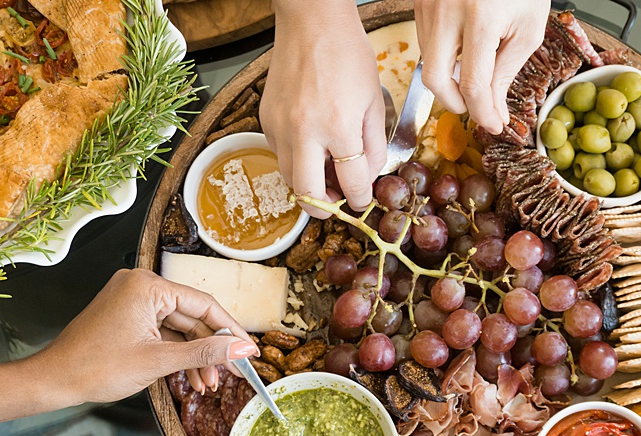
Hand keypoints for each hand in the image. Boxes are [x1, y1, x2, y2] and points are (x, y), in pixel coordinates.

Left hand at [0, 269, 258, 435]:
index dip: (230, 331)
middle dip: (210, 350)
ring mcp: (133, 300)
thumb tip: (242, 350)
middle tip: (232, 374)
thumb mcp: (159, 361)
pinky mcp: (127, 316)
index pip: (204, 304)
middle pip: (192, 317)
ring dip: (195, 356)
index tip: (249, 351)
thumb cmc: (98, 367)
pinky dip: (176, 354)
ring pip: (178, 328)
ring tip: (209, 384)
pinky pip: (162, 332)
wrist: (53, 381)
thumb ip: (205, 352)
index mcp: (148, 286)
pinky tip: (191, 377)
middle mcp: (141, 285)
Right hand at [261, 0, 385, 215]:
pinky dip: (296, 160)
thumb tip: (369, 176)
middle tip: (337, 203)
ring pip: (289, 178)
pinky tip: (312, 147)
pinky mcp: (266, 120)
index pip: (351, 183)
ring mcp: (280, 127)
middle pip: (308, 194)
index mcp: (338, 127)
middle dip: (325, 208)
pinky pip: (280, 155)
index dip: (360, 200)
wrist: (312, 22)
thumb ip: (374, 145)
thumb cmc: (347, 54)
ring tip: (327, 175)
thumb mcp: (373, 101)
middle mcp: (304, 131)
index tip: (363, 202)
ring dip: (308, 185)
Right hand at [415, 0, 549, 133]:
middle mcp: (447, 12)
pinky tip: (464, 49)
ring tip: (476, 72)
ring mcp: (428, 5)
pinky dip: (443, 55)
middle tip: (476, 106)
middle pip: (434, 80)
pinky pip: (425, 42)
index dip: (483, 113)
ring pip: (428, 61)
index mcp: (480, 18)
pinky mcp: (420, 2)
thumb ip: (507, 70)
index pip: (473, 84)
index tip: (493, 124)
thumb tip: (493, 109)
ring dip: (450, 77)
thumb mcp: (528, 26)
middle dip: (455, 102)